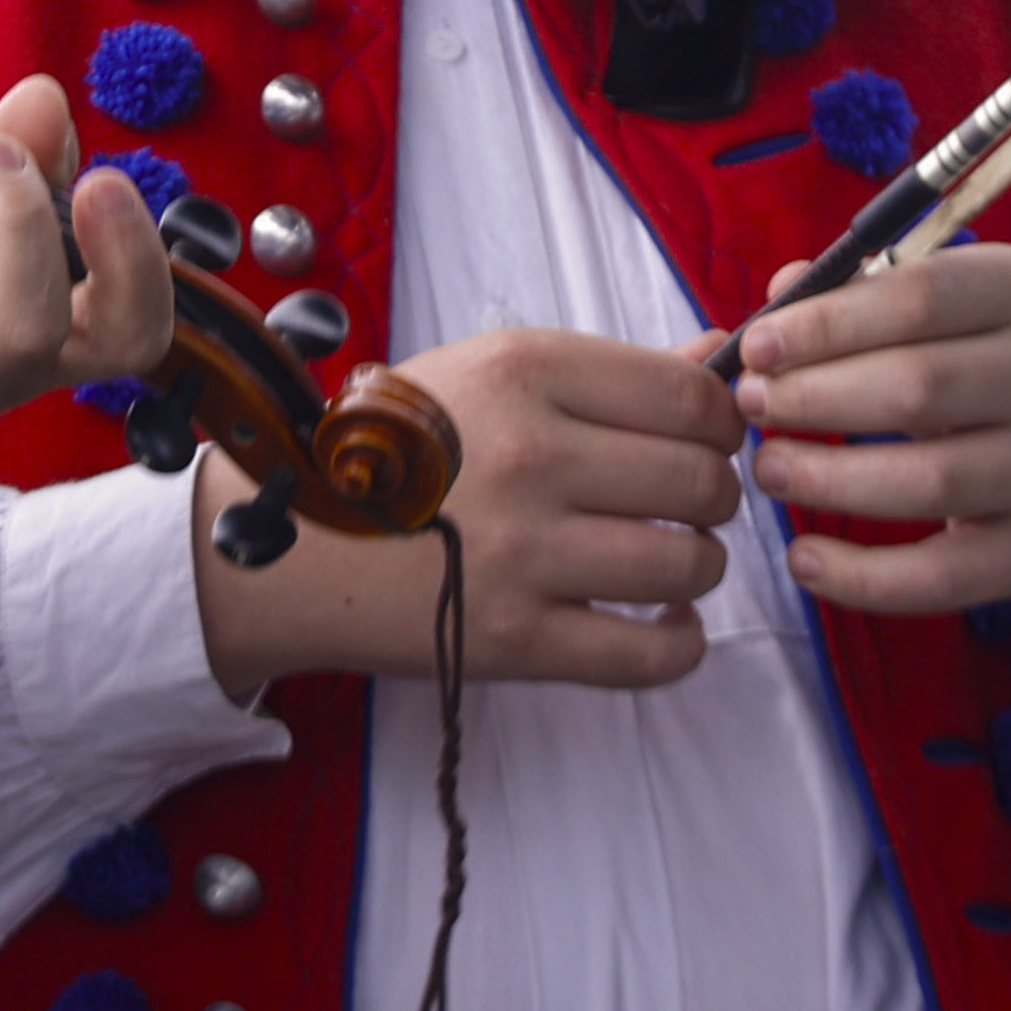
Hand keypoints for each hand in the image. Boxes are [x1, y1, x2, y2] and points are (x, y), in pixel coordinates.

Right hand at [191, 327, 742, 699]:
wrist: (288, 540)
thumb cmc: (395, 447)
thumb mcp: (488, 373)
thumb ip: (610, 371)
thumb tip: (720, 356)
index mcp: (526, 371)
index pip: (691, 399)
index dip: (722, 424)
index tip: (705, 439)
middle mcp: (532, 456)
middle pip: (702, 481)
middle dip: (711, 494)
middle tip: (678, 502)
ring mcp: (525, 553)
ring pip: (690, 564)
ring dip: (696, 565)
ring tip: (663, 557)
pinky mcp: (517, 641)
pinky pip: (653, 655)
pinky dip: (680, 643)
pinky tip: (663, 621)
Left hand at [730, 244, 1010, 642]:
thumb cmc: (991, 373)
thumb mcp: (951, 313)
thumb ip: (863, 295)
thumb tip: (779, 292)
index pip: (918, 297)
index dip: (826, 324)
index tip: (754, 347)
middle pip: (918, 387)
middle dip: (814, 398)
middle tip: (749, 406)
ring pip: (930, 482)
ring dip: (830, 479)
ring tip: (767, 470)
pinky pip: (945, 574)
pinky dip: (866, 578)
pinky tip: (804, 559)